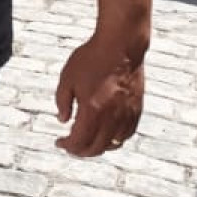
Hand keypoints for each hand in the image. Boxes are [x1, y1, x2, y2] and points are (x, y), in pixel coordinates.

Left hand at [54, 36, 144, 156]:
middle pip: (96, 148)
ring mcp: (126, 115)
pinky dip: (115, 140)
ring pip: (113, 144)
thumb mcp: (67, 77)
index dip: (68, 146)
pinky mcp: (137, 110)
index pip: (79, 141)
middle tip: (72, 147)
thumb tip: (62, 119)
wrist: (121, 46)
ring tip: (88, 142)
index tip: (60, 142)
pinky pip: (126, 135)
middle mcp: (111, 117)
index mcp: (92, 110)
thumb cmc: (92, 58)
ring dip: (98, 148)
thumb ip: (62, 101)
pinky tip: (106, 135)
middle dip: (81, 151)